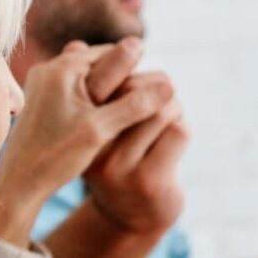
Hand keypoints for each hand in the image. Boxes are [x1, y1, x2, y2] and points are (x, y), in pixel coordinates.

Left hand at [0, 39, 167, 237]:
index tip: (159, 87)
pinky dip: (95, 100)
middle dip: (124, 78)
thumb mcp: (100, 130)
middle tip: (149, 98)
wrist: (19, 184)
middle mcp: (48, 69)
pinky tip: (107, 119)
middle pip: (99, 62)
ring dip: (111, 89)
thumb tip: (170, 85)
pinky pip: (76, 90)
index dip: (137, 67)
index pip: (111, 52)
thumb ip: (134, 105)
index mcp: (62, 68)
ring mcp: (43, 85)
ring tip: (132, 109)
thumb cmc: (57, 157)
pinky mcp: (41, 101)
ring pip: (89, 78)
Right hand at [83, 70, 188, 236]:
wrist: (132, 214)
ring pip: (159, 109)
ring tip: (171, 109)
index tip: (137, 69)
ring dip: (173, 104)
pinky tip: (176, 133)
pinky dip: (182, 124)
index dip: (124, 65)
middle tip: (165, 89)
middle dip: (155, 83)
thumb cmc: (113, 157)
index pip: (101, 79)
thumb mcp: (93, 124)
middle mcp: (92, 149)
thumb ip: (88, 87)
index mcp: (74, 128)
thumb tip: (75, 43)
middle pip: (133, 90)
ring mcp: (120, 167)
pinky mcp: (149, 180)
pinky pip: (177, 132)